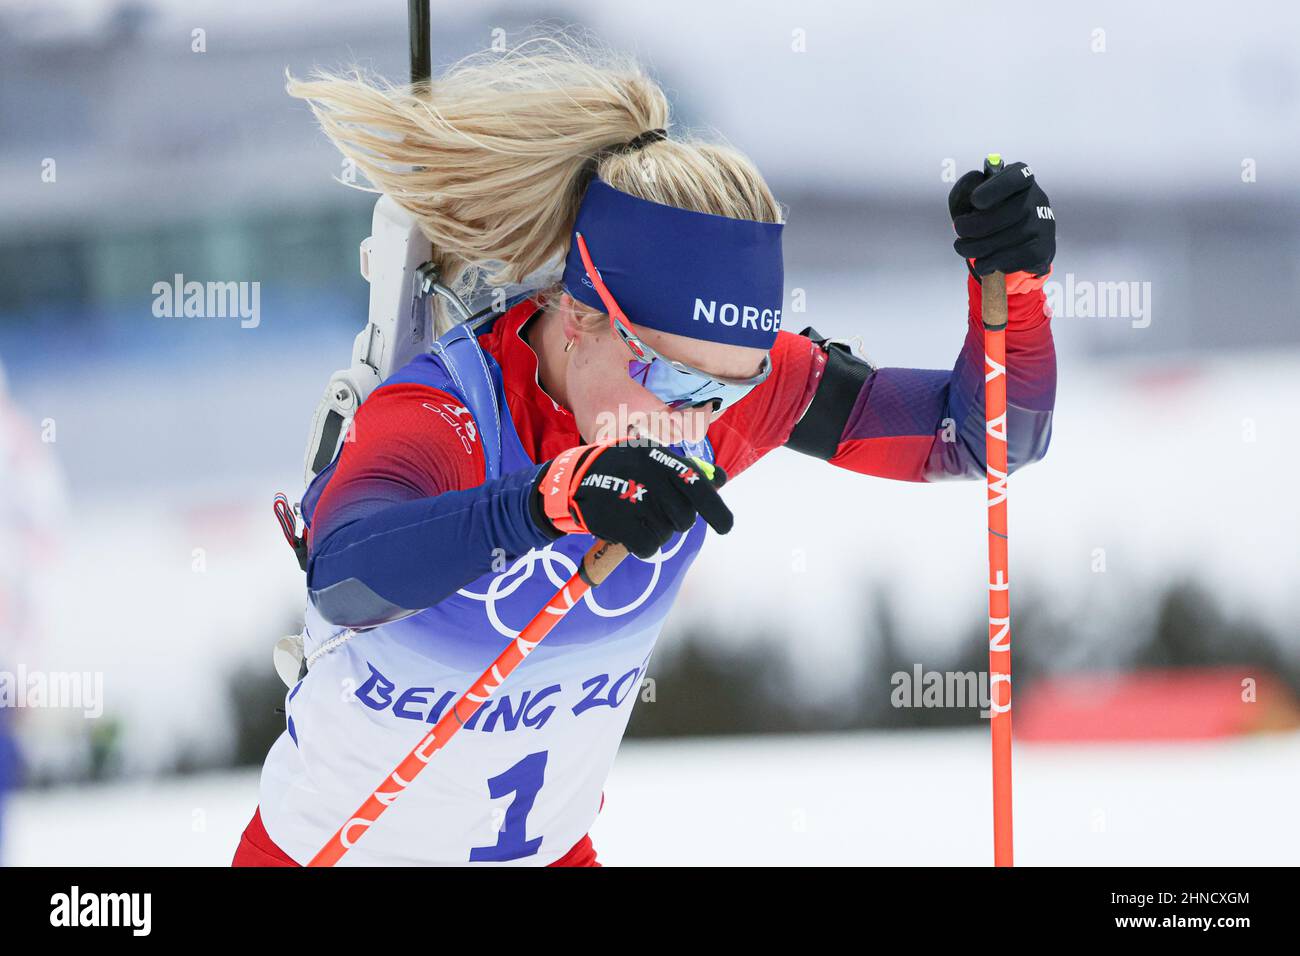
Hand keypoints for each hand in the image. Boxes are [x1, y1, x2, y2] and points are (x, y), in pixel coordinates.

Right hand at [530, 441, 731, 558]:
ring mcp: (633, 498)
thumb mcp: (651, 459)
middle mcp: (649, 475)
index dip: (716, 510)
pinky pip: (647, 547)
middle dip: (674, 523)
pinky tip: (631, 536)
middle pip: (684, 519)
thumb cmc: (621, 471)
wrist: (573, 480)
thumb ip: (687, 469)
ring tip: (636, 519)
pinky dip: (643, 547)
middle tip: (655, 514)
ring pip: (666, 535)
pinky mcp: (618, 521)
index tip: (726, 527)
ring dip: (655, 534)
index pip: (698, 486)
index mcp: (660, 457)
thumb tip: (722, 478)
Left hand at [948, 161, 1054, 278]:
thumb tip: (970, 196)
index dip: (993, 189)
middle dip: (971, 226)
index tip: (975, 200)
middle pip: (1002, 214)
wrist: (1015, 245)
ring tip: (963, 247)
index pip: (1015, 177)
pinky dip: (988, 263)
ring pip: (1002, 241)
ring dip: (973, 248)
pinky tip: (983, 262)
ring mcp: (1043, 225)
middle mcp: (1038, 199)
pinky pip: (1009, 260)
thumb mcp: (974, 195)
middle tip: (958, 230)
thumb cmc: (988, 213)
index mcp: (1022, 178)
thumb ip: (967, 188)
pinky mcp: (1041, 250)